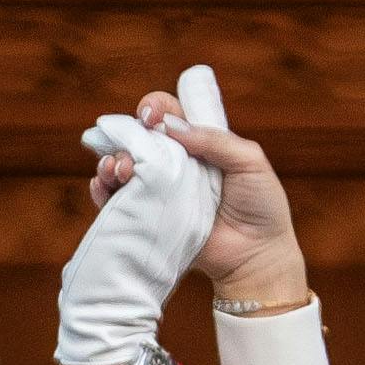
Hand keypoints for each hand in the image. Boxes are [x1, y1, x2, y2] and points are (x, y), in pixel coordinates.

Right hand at [55, 64, 228, 364]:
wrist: (257, 256)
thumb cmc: (261, 206)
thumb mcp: (249, 161)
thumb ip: (214, 139)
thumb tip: (170, 126)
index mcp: (198, 143)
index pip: (168, 114)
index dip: (154, 107)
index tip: (150, 116)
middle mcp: (175, 162)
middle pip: (139, 137)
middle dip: (126, 136)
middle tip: (129, 151)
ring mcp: (160, 191)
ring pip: (123, 166)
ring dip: (112, 162)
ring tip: (118, 170)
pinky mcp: (150, 218)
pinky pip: (117, 200)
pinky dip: (102, 191)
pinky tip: (102, 186)